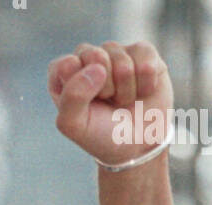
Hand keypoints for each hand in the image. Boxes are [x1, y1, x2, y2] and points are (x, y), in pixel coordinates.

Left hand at [49, 41, 173, 164]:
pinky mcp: (142, 52)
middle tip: (108, 103)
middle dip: (105, 87)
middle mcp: (88, 59)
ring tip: (124, 101)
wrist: (139, 146)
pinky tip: (142, 91)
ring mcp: (116, 53)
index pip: (65, 65)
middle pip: (95, 56)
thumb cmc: (102, 135)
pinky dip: (146, 82)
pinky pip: (145, 57)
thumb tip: (97, 68)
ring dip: (125, 89)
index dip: (80, 86)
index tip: (87, 105)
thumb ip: (72, 97)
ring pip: (122, 59)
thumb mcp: (76, 126)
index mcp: (65, 75)